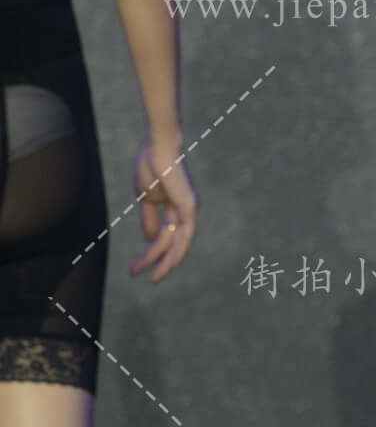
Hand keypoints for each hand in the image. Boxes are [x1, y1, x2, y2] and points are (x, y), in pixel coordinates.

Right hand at [131, 136, 198, 279]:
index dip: (150, 253)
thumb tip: (149, 240)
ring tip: (150, 278)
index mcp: (175, 208)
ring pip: (177, 245)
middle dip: (157, 262)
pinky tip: (163, 265)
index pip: (164, 236)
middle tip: (140, 277)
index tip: (134, 268)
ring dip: (163, 262)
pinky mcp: (190, 208)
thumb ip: (149, 218)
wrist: (157, 149)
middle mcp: (185, 212)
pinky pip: (183, 236)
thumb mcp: (146, 198)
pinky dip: (173, 251)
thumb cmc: (151, 166)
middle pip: (172, 244)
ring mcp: (189, 210)